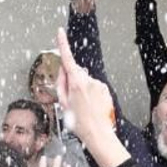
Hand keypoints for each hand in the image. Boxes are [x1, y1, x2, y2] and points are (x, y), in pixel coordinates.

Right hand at [54, 27, 114, 141]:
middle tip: (70, 99)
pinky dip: (91, 93)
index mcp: (76, 83)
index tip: (60, 32)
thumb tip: (63, 72)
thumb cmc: (79, 122)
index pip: (67, 58)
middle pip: (76, 72)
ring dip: (82, 89)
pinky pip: (94, 87)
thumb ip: (61, 84)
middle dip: (71, 80)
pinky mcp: (105, 89)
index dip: (63, 43)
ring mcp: (99, 84)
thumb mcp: (63, 103)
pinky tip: (90, 106)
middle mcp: (89, 81)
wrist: (98, 133)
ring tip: (83, 106)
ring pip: (85, 81)